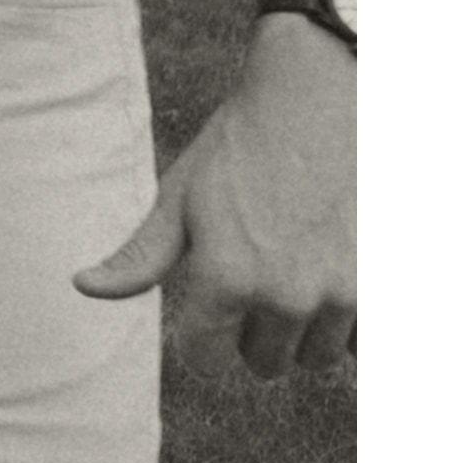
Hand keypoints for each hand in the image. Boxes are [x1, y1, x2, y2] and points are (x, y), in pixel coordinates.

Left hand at [78, 14, 350, 377]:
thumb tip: (83, 287)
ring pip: (315, 357)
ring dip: (304, 331)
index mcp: (224, 279)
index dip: (200, 337)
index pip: (206, 360)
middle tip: (256, 276)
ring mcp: (339, 294)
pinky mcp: (380, 284)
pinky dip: (349, 322)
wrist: (317, 99)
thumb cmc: (238, 148)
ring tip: (295, 272)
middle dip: (253, 332)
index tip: (207, 308)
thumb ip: (140, 256)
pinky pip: (361, 340)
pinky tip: (333, 274)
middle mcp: (284, 297)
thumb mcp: (179, 197)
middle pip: (264, 363)